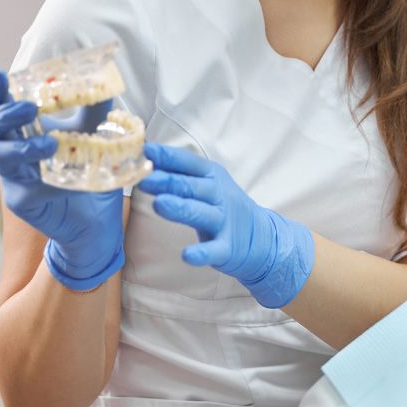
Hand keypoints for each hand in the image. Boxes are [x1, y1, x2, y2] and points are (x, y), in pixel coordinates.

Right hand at [0, 70, 124, 289]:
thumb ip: (96, 110)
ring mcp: (15, 176)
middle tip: (31, 108)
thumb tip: (105, 83)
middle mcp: (15, 150)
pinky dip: (38, 176)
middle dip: (6, 113)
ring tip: (49, 144)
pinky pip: (21, 186)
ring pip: (1, 154)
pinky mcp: (21, 200)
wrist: (98, 217)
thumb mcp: (96, 135)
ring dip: (22, 145)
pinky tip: (55, 174)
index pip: (5, 106)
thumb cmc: (91, 173)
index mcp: (27, 131)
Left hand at [140, 143, 314, 307]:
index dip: (168, 156)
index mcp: (212, 176)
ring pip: (200, 213)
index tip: (147, 150)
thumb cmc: (223, 206)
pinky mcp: (227, 248)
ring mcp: (223, 221)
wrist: (261, 237)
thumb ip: (179, 174)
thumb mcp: (207, 184)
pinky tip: (187, 255)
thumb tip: (145, 160)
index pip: (189, 163)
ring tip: (159, 204)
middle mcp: (218, 195)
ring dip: (181, 208)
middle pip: (191, 187)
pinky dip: (201, 253)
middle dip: (168, 182)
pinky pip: (213, 250)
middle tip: (145, 179)